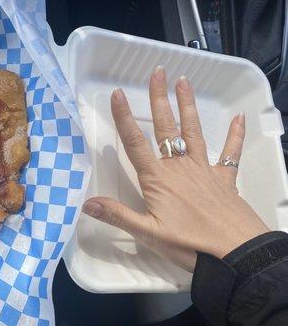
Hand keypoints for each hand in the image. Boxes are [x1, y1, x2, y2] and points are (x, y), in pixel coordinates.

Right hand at [82, 66, 269, 271]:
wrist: (236, 253)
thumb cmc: (190, 244)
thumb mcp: (148, 233)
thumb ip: (118, 216)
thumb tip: (86, 202)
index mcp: (158, 179)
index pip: (135, 144)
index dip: (124, 118)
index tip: (118, 93)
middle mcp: (179, 167)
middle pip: (166, 128)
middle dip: (159, 100)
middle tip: (158, 73)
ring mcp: (203, 170)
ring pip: (193, 132)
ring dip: (187, 106)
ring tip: (184, 82)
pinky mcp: (224, 179)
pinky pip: (231, 154)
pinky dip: (235, 136)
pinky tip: (240, 118)